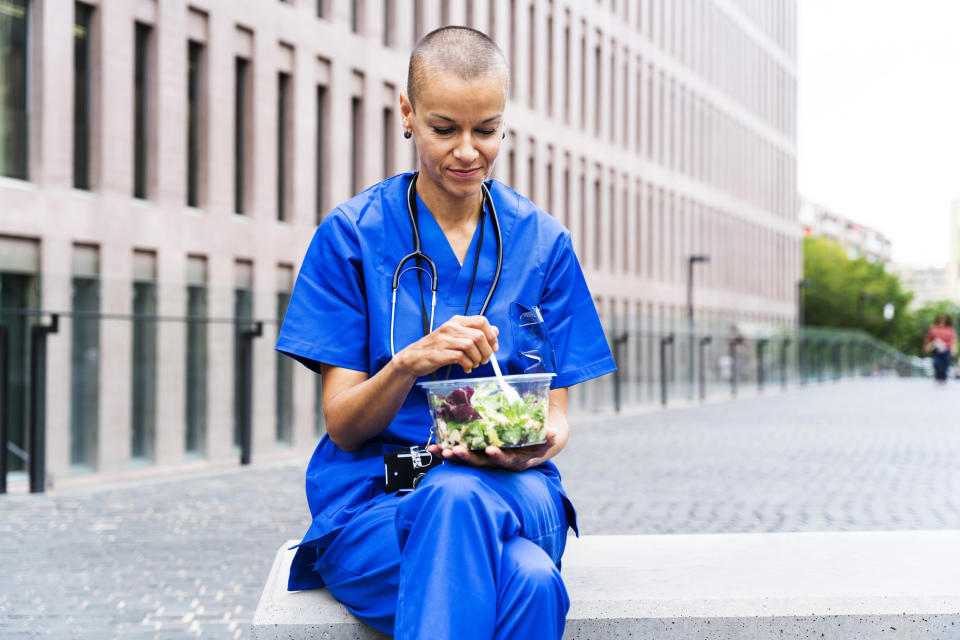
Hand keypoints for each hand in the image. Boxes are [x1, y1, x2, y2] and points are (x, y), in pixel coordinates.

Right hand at [395, 315, 498, 377]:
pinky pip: (460, 357)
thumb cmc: (436, 348)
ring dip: (477, 358)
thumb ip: (474, 332)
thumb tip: (495, 331)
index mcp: (456, 322)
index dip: (492, 335)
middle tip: (484, 359)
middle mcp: (450, 328)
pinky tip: (466, 368)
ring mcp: (444, 340)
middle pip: (479, 335)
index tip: (493, 347)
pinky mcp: (439, 353)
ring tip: (474, 364)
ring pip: (471, 345)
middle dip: (486, 350)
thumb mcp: (456, 336)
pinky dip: (468, 365)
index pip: (482, 321)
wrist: (413, 358)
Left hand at [427, 408, 569, 471]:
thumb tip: (555, 433)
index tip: (491, 450)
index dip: (498, 457)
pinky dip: (446, 450)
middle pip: (482, 463)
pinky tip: (433, 448)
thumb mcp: (550, 437)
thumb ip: (549, 436)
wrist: (539, 441)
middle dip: (468, 457)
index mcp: (516, 460)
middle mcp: (499, 462)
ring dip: (454, 456)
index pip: (506, 461)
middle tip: (455, 451)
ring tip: (440, 451)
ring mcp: (487, 459)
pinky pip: (461, 453)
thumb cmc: (543, 438)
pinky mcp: (478, 453)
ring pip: (468, 460)